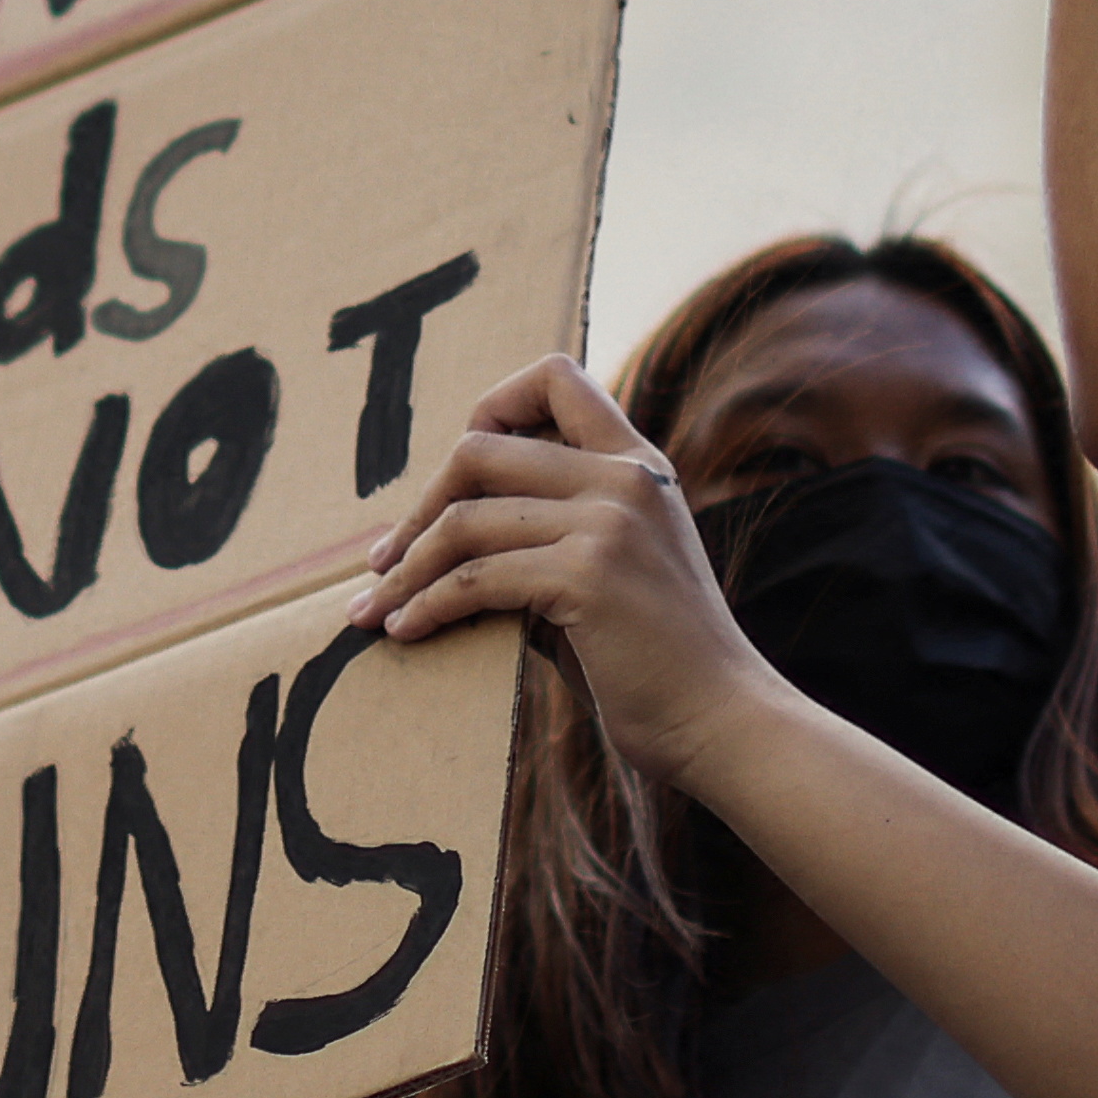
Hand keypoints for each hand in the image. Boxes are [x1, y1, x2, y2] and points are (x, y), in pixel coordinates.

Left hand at [355, 357, 777, 789]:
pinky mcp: (588, 574)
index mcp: (639, 464)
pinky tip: (406, 632)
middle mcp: (625, 477)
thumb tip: (450, 541)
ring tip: (374, 610)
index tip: (456, 479)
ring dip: (405, 568)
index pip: (556, 376)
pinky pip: (474, 578)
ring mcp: (609, 521)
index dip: (490, 409)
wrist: (723, 721)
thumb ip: (550, 539)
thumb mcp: (612, 573)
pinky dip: (426, 606)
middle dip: (420, 507)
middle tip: (385, 561)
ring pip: (464, 518)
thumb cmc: (660, 664)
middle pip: (482, 448)